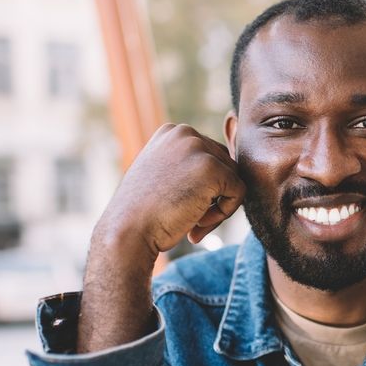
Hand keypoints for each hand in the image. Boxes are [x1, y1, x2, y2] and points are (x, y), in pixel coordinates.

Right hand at [78, 124, 244, 351]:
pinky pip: (239, 191)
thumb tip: (224, 169)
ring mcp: (198, 148)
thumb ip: (186, 167)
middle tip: (190, 220)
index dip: (203, 187)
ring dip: (219, 205)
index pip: (210, 156)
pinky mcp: (212, 168)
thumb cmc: (143, 214)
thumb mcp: (162, 177)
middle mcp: (185, 133)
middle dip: (213, 196)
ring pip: (234, 178)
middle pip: (225, 165)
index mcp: (172, 132)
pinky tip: (199, 224)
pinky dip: (226, 213)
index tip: (180, 206)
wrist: (127, 232)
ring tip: (194, 223)